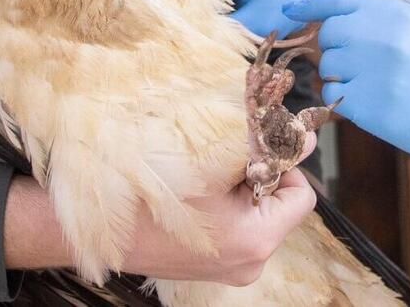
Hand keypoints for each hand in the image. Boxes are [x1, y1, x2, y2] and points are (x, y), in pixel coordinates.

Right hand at [129, 134, 317, 284]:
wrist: (103, 224)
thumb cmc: (154, 188)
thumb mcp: (214, 158)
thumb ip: (265, 148)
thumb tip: (306, 138)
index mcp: (257, 239)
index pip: (302, 196)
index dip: (284, 167)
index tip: (256, 153)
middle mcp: (250, 264)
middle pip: (280, 205)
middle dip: (259, 178)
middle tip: (224, 166)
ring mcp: (232, 271)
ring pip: (258, 215)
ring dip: (241, 191)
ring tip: (206, 183)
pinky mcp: (215, 268)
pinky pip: (239, 229)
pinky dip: (227, 208)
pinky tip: (198, 199)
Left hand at [283, 0, 409, 163]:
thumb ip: (380, 21)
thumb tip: (338, 21)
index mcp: (393, 13)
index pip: (338, 2)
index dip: (309, 6)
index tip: (289, 9)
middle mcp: (379, 36)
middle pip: (329, 36)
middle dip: (336, 49)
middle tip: (360, 64)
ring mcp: (371, 70)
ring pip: (328, 66)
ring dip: (340, 76)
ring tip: (373, 85)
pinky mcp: (366, 105)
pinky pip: (333, 95)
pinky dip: (344, 100)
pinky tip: (371, 103)